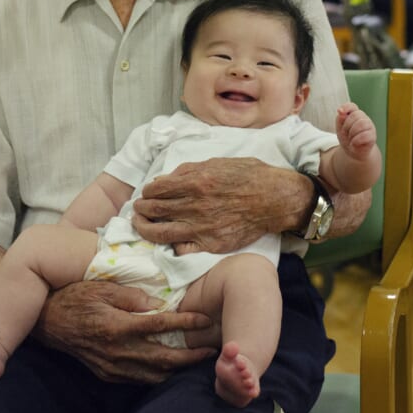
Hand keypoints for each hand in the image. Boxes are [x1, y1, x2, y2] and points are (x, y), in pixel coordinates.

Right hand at [33, 280, 213, 382]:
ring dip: (177, 369)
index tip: (204, 318)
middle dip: (190, 355)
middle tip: (211, 349)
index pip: (160, 326)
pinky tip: (168, 368)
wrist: (49, 322)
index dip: (185, 323)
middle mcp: (117, 350)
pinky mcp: (107, 375)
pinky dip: (157, 375)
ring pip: (153, 374)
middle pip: (163, 358)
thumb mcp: (102, 288)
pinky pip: (138, 380)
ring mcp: (112, 366)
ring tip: (196, 360)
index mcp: (117, 326)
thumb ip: (131, 296)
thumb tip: (158, 304)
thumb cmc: (76, 297)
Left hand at [132, 157, 298, 253]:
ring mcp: (202, 227)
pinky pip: (183, 250)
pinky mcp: (211, 244)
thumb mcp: (217, 163)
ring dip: (145, 228)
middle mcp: (195, 205)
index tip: (145, 194)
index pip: (157, 189)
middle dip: (141, 210)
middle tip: (137, 210)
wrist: (275, 199)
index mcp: (196, 182)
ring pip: (161, 232)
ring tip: (140, 225)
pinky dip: (172, 247)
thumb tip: (165, 180)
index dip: (147, 192)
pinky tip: (167, 243)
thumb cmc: (248, 176)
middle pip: (155, 210)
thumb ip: (189, 171)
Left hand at [336, 103, 376, 158]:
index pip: (352, 106)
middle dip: (346, 126)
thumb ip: (340, 119)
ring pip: (361, 123)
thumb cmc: (347, 138)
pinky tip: (354, 143)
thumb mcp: (340, 128)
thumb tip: (342, 113)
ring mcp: (370, 126)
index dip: (346, 107)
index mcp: (355, 114)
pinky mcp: (373, 136)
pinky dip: (356, 140)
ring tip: (350, 139)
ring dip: (352, 133)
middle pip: (355, 115)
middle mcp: (364, 118)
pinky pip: (365, 135)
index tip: (339, 112)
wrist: (353, 152)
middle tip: (345, 134)